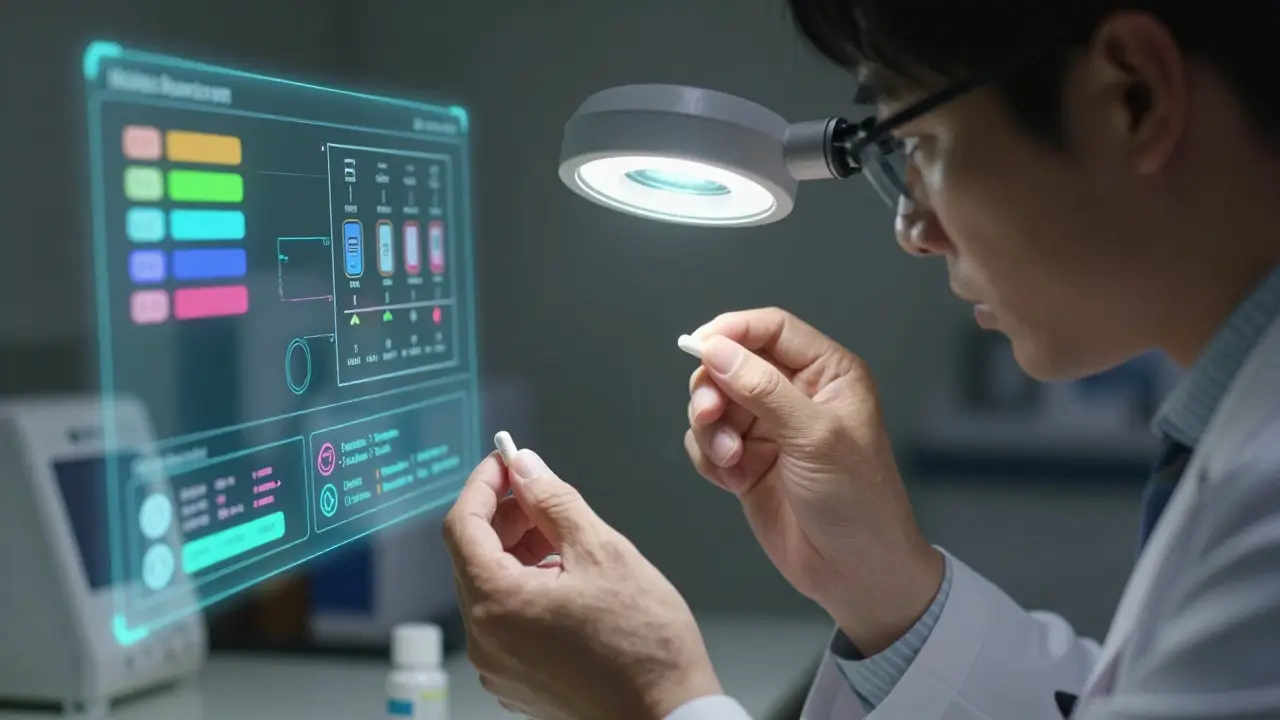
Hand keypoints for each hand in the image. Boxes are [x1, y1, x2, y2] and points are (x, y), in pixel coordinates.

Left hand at [443, 449, 721, 719]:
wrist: (668, 716)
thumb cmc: (645, 648)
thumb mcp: (603, 552)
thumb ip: (554, 502)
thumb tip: (527, 469)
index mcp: (497, 604)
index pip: (462, 525)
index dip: (484, 484)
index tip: (507, 462)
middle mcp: (485, 640)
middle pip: (473, 556)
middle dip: (504, 517)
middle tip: (542, 494)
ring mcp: (498, 665)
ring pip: (491, 587)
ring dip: (518, 551)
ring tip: (565, 538)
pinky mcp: (517, 679)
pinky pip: (506, 618)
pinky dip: (525, 587)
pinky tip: (566, 577)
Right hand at [683, 308, 943, 654]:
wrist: (855, 573)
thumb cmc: (857, 502)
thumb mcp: (814, 438)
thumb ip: (763, 390)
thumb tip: (716, 350)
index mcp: (827, 373)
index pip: (771, 329)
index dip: (732, 331)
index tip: (700, 347)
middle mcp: (797, 393)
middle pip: (733, 363)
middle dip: (713, 389)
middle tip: (710, 416)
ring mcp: (770, 428)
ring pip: (714, 402)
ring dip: (711, 430)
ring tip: (730, 461)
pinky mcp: (748, 461)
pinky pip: (708, 441)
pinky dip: (710, 457)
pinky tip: (732, 480)